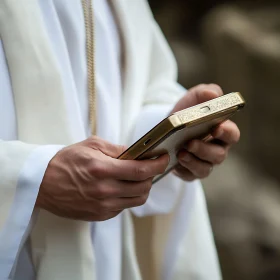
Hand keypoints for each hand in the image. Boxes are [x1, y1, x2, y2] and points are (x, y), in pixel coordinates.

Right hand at [37, 136, 168, 220]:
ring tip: (138, 178)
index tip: (164, 159)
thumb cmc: (66, 161)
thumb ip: (117, 149)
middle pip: (143, 188)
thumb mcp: (91, 145)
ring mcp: (102, 206)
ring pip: (137, 200)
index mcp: (102, 170)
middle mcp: (105, 191)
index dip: (157, 165)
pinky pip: (124, 207)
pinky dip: (129, 196)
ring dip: (143, 188)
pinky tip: (122, 187)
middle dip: (151, 176)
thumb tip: (137, 153)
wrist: (43, 183)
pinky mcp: (100, 215)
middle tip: (150, 167)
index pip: (140, 171)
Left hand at [170, 84, 239, 180]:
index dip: (227, 132)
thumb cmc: (187, 111)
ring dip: (194, 161)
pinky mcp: (190, 172)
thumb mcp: (194, 98)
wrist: (169, 125)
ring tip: (181, 153)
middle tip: (190, 142)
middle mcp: (216, 149)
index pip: (232, 134)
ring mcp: (204, 162)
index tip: (217, 127)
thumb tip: (213, 94)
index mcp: (222, 132)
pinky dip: (184, 170)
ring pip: (205, 168)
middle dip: (205, 150)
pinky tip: (176, 162)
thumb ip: (205, 93)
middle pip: (219, 155)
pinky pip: (190, 175)